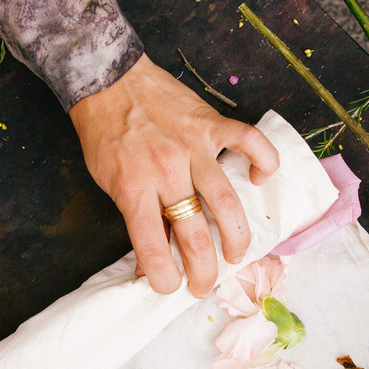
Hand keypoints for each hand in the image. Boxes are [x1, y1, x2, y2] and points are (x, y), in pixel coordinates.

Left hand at [69, 54, 279, 296]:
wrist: (108, 80)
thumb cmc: (105, 133)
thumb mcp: (108, 181)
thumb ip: (133, 215)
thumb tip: (149, 259)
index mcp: (134, 188)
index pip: (151, 246)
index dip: (164, 277)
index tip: (170, 287)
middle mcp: (166, 171)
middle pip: (195, 234)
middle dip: (205, 270)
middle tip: (206, 284)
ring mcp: (192, 147)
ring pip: (227, 201)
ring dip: (237, 235)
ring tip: (238, 253)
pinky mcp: (210, 124)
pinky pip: (250, 142)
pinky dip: (263, 162)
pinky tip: (259, 179)